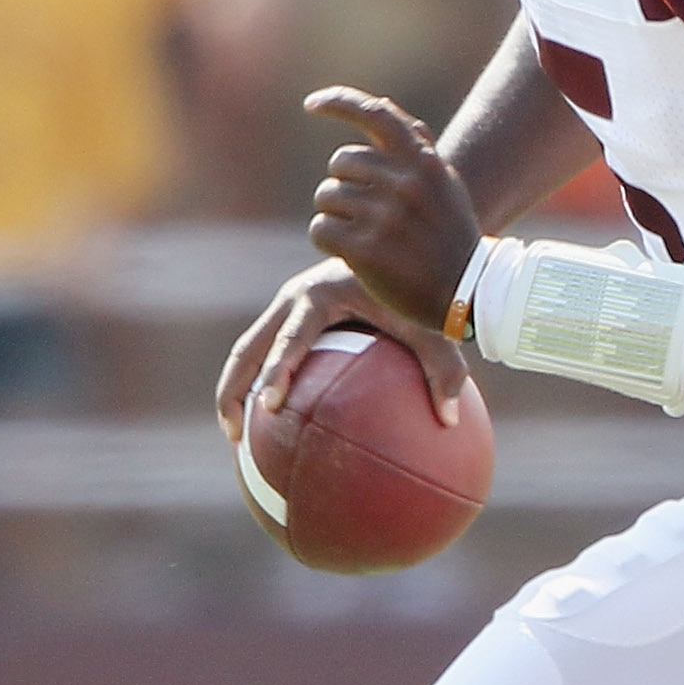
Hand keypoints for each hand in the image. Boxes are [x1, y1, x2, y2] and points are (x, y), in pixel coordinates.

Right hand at [216, 257, 470, 439]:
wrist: (407, 245)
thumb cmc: (420, 289)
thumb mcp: (433, 326)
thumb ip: (444, 367)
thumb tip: (450, 421)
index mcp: (320, 295)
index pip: (291, 338)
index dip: (278, 371)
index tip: (271, 405)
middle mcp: (294, 298)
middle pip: (248, 347)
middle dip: (233, 389)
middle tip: (234, 434)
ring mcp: (288, 306)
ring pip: (248, 350)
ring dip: (235, 390)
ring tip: (237, 438)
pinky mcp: (294, 316)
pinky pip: (270, 352)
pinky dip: (262, 382)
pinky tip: (272, 424)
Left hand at [303, 87, 482, 335]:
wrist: (466, 295)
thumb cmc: (450, 236)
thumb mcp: (444, 186)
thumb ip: (416, 147)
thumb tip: (379, 105)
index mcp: (425, 164)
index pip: (377, 116)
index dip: (340, 102)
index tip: (312, 104)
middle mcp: (405, 185)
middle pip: (341, 164)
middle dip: (346, 186)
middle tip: (367, 213)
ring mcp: (384, 217)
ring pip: (326, 198)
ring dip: (337, 216)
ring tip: (366, 236)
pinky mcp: (364, 249)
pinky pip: (320, 229)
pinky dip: (328, 241)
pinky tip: (352, 253)